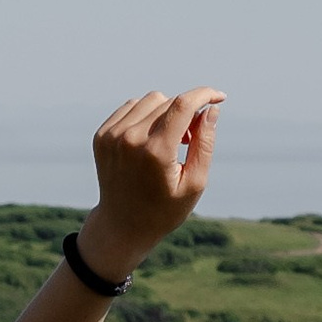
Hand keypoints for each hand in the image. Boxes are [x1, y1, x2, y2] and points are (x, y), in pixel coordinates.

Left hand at [79, 88, 223, 281]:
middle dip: (186, 113)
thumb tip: (211, 110)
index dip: (205, 95)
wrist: (121, 225)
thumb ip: (204, 144)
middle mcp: (130, 138)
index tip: (220, 98)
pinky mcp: (102, 135)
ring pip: (150, 100)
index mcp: (155, 151)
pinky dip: (146, 115)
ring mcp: (111, 136)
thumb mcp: (194, 183)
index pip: (183, 104)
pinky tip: (151, 138)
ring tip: (170, 140)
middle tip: (189, 140)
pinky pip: (131, 107)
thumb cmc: (164, 209)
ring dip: (166, 112)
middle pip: (168, 101)